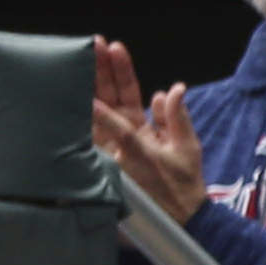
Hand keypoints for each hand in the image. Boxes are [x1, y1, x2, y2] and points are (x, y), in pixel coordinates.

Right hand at [88, 37, 204, 217]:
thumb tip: (172, 89)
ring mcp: (110, 149)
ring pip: (96, 113)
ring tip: (82, 61)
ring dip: (91, 88)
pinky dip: (85, 120)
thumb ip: (177, 118)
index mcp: (142, 126)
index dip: (120, 70)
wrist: (180, 220)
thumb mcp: (185, 147)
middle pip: (108, 97)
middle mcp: (123, 134)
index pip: (127, 92)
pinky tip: (79, 102)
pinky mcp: (103, 165)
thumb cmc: (183, 186)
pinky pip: (91, 139)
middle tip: (91, 44)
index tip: (114, 47)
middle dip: (100, 70)